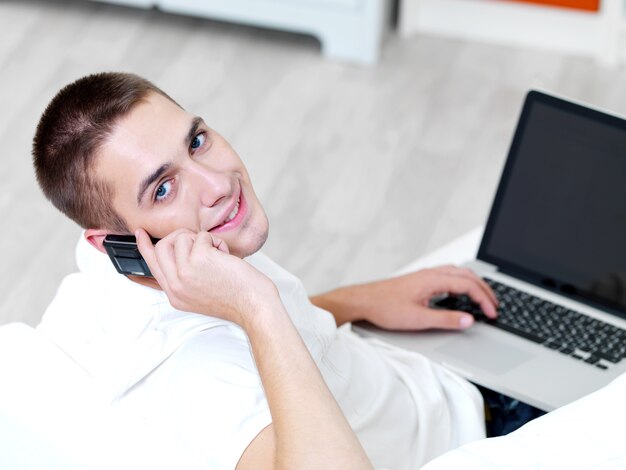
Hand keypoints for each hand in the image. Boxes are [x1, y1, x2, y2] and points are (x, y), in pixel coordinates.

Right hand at [135, 228, 279, 326]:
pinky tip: (225, 255)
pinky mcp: (199, 259)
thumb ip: (185, 277)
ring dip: (203, 240)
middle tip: (198, 241)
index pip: (152, 267)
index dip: (145, 247)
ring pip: (182, 238)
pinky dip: (216, 241)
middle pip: (162, 247)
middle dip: (180, 237)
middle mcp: (176, 285)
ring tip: (218, 255)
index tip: (140, 233)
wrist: (253, 305)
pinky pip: (202, 236)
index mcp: (175, 295)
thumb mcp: (201, 294)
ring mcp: (185, 272)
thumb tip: (179, 252)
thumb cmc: (236, 298)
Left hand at [313, 265, 497, 330]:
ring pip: (458, 273)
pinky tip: (460, 293)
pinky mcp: (420, 280)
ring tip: (483, 298)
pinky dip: (462, 282)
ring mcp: (425, 275)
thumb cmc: (385, 307)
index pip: (468, 285)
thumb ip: (445, 320)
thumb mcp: (417, 319)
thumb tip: (468, 320)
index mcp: (432, 280)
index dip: (483, 300)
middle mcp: (430, 273)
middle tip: (495, 306)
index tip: (492, 313)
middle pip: (467, 275)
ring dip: (474, 284)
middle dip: (484, 290)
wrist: (363, 300)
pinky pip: (448, 275)